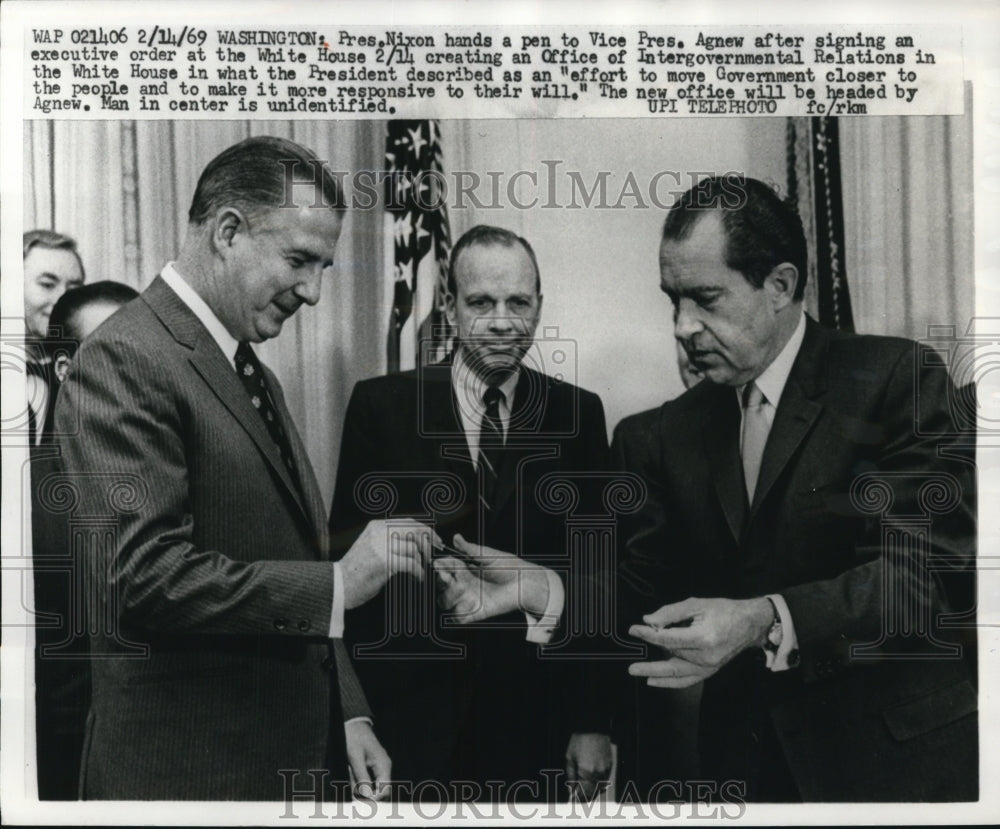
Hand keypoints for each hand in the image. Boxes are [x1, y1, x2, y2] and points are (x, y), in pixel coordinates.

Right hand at [340, 519, 437, 609]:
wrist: (337, 584)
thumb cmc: (356, 570)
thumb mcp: (371, 546)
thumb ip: (389, 539)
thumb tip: (417, 541)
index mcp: (377, 526)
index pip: (409, 522)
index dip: (426, 530)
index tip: (435, 540)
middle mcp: (379, 532)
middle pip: (415, 531)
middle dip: (429, 543)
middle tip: (433, 555)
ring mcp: (381, 546)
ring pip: (414, 548)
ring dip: (422, 561)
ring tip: (421, 569)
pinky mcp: (383, 562)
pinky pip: (411, 564)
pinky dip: (418, 572)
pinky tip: (418, 578)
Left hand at [344, 719, 390, 800]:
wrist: (351, 722)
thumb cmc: (353, 737)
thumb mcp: (355, 756)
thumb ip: (361, 776)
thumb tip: (366, 796)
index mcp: (383, 765)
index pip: (385, 790)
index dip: (374, 800)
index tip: (359, 803)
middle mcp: (383, 768)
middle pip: (378, 791)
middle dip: (364, 794)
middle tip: (350, 789)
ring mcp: (377, 767)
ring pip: (369, 787)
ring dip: (357, 786)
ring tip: (348, 771)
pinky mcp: (370, 767)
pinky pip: (364, 780)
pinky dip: (356, 780)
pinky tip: (349, 770)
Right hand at [432, 533, 550, 621]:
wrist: (525, 583)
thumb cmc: (509, 567)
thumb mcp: (488, 555)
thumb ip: (470, 548)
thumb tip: (456, 537)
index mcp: (464, 569)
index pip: (444, 568)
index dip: (439, 566)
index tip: (439, 564)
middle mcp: (463, 584)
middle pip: (440, 586)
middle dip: (440, 581)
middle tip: (447, 577)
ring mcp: (467, 599)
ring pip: (444, 602)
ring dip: (449, 595)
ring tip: (462, 588)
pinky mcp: (474, 613)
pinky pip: (458, 617)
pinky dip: (460, 611)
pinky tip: (472, 602)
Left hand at [565, 733, 612, 800]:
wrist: (594, 727)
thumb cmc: (579, 741)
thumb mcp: (569, 759)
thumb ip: (571, 777)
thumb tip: (571, 791)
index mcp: (586, 773)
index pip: (582, 795)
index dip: (576, 801)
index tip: (571, 803)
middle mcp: (598, 774)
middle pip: (592, 795)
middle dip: (583, 799)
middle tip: (575, 800)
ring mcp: (606, 771)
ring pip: (599, 790)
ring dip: (591, 793)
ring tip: (582, 793)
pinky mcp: (610, 767)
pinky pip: (604, 782)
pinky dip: (598, 786)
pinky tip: (591, 784)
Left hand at [628, 596, 771, 687]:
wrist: (750, 624)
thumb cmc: (724, 611)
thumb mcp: (697, 604)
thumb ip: (671, 612)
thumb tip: (649, 621)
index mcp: (704, 638)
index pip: (669, 639)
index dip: (649, 635)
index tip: (634, 630)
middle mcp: (706, 656)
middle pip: (671, 657)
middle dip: (650, 660)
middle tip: (630, 665)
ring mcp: (709, 667)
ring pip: (677, 672)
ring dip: (655, 673)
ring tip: (637, 672)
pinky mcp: (710, 671)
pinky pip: (687, 680)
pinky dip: (670, 682)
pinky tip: (654, 681)